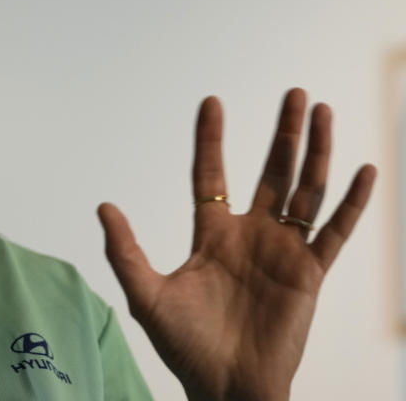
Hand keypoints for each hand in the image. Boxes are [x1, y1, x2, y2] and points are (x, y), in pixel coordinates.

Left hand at [98, 89, 374, 400]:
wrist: (226, 388)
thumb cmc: (185, 346)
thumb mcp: (146, 295)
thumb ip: (126, 251)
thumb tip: (103, 206)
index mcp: (211, 235)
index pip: (210, 174)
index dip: (211, 139)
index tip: (212, 101)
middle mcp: (249, 235)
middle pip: (270, 172)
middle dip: (283, 133)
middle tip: (294, 94)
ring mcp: (282, 251)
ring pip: (305, 190)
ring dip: (316, 152)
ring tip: (324, 111)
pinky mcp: (310, 274)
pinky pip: (333, 231)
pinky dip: (350, 202)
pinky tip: (362, 169)